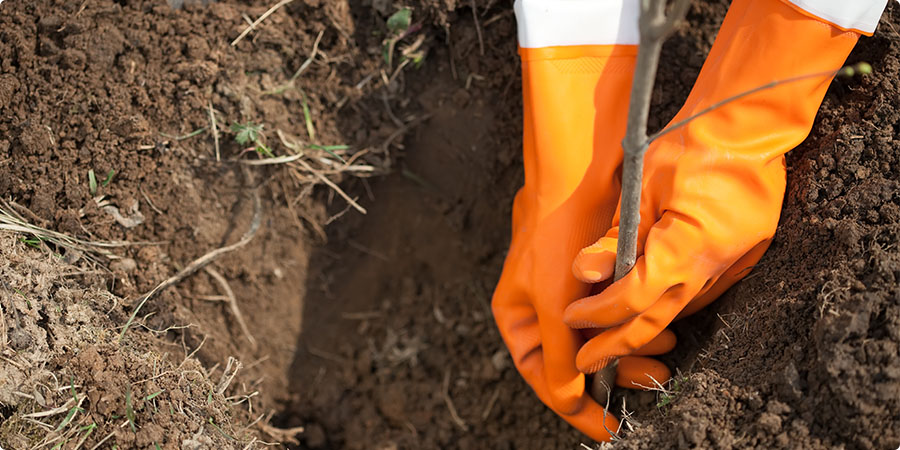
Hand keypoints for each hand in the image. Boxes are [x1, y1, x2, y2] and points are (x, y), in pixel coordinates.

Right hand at [492, 42, 673, 440]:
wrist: (579, 174)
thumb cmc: (555, 237)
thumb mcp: (554, 306)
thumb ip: (560, 357)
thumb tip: (570, 398)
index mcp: (519, 320)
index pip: (544, 378)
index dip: (577, 407)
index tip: (610, 428)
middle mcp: (543, 312)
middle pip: (577, 364)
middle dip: (615, 376)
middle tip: (649, 383)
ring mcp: (571, 296)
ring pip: (603, 343)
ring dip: (632, 352)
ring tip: (664, 357)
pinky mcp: (598, 280)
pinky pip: (619, 319)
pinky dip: (638, 329)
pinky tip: (662, 332)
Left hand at [562, 0, 859, 373]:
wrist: (749, 127)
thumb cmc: (691, 147)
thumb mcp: (641, 188)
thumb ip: (613, 238)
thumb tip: (584, 274)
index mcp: (685, 251)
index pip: (631, 299)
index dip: (598, 314)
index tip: (572, 317)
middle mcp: (711, 268)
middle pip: (656, 321)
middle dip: (617, 344)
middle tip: (587, 362)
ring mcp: (731, 266)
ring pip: (679, 310)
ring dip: (643, 327)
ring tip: (609, 339)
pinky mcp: (740, 258)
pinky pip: (698, 293)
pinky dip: (669, 304)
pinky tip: (648, 308)